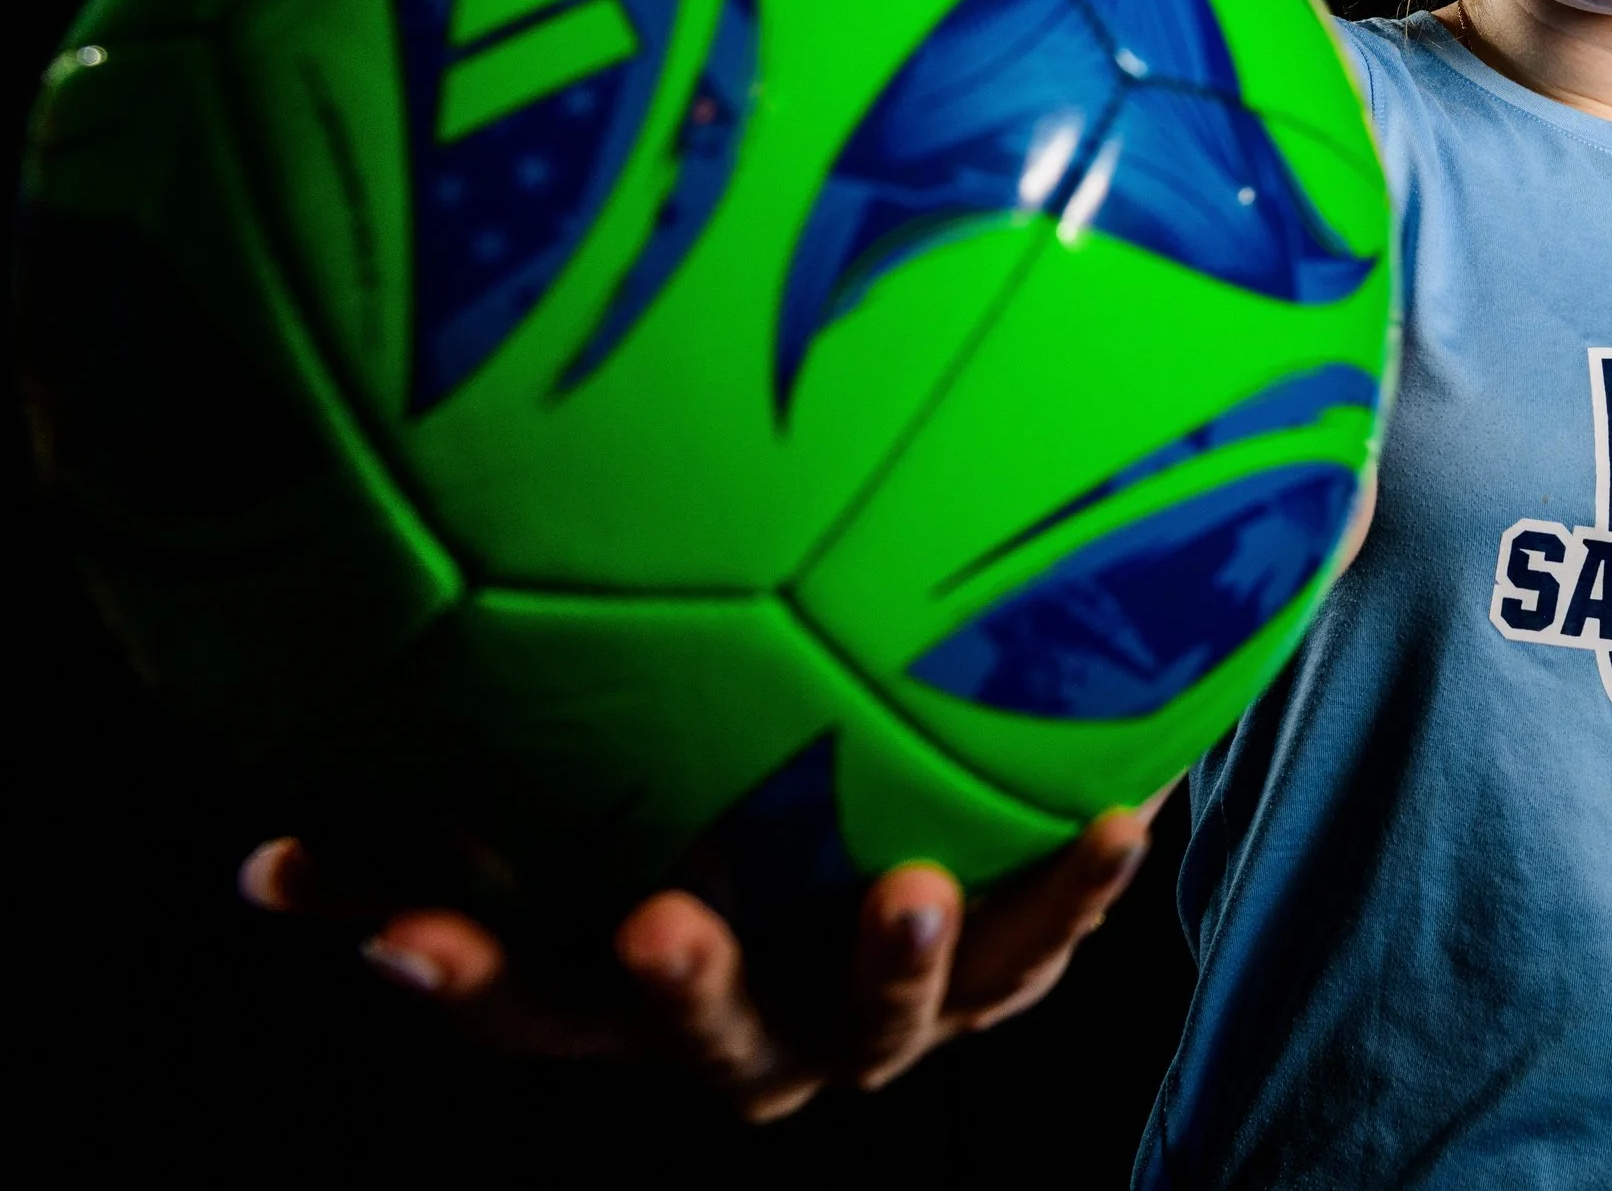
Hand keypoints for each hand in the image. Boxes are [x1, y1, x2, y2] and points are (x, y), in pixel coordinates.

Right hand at [239, 799, 1162, 1120]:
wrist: (915, 870)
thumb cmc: (712, 823)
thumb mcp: (582, 810)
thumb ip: (442, 799)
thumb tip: (270, 807)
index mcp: (633, 989)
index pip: (516, 997)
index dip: (445, 968)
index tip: (380, 923)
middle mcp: (752, 1026)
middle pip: (702, 1034)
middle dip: (676, 991)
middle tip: (656, 925)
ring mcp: (877, 1015)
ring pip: (888, 1020)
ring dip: (894, 967)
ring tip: (905, 894)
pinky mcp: (997, 975)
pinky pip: (1047, 937)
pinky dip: (1077, 885)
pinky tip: (1119, 806)